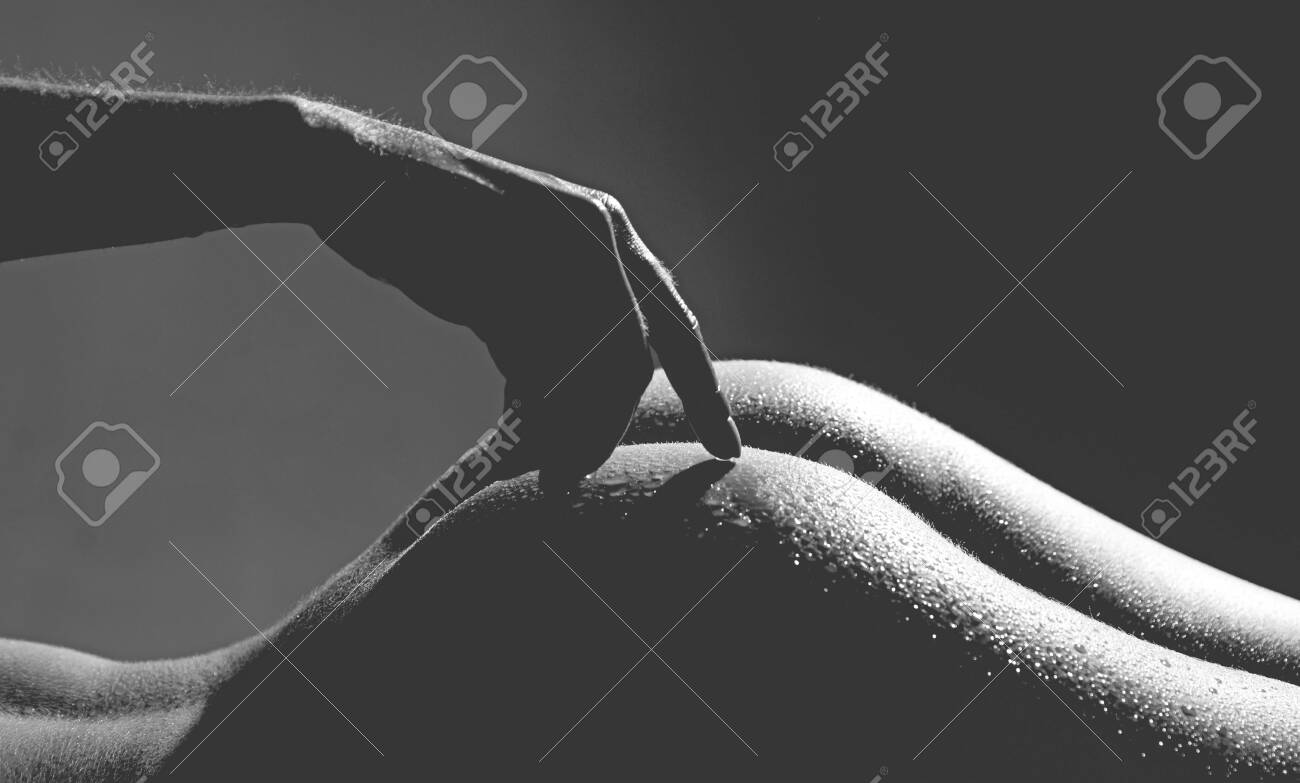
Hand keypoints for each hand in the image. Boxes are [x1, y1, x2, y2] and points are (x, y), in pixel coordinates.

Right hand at [316, 142, 740, 487]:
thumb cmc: (433, 233)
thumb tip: (565, 412)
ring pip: (589, 364)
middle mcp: (596, 232)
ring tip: (549, 469)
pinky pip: (534, 358)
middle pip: (636, 356)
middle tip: (577, 472)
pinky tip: (515, 432)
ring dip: (573, 427)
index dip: (703, 392)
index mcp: (608, 228)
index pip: (674, 325)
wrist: (358, 177)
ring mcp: (551, 245)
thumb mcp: (512, 278)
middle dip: (613, 424)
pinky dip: (532, 406)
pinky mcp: (501, 265)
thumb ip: (553, 327)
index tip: (726, 448)